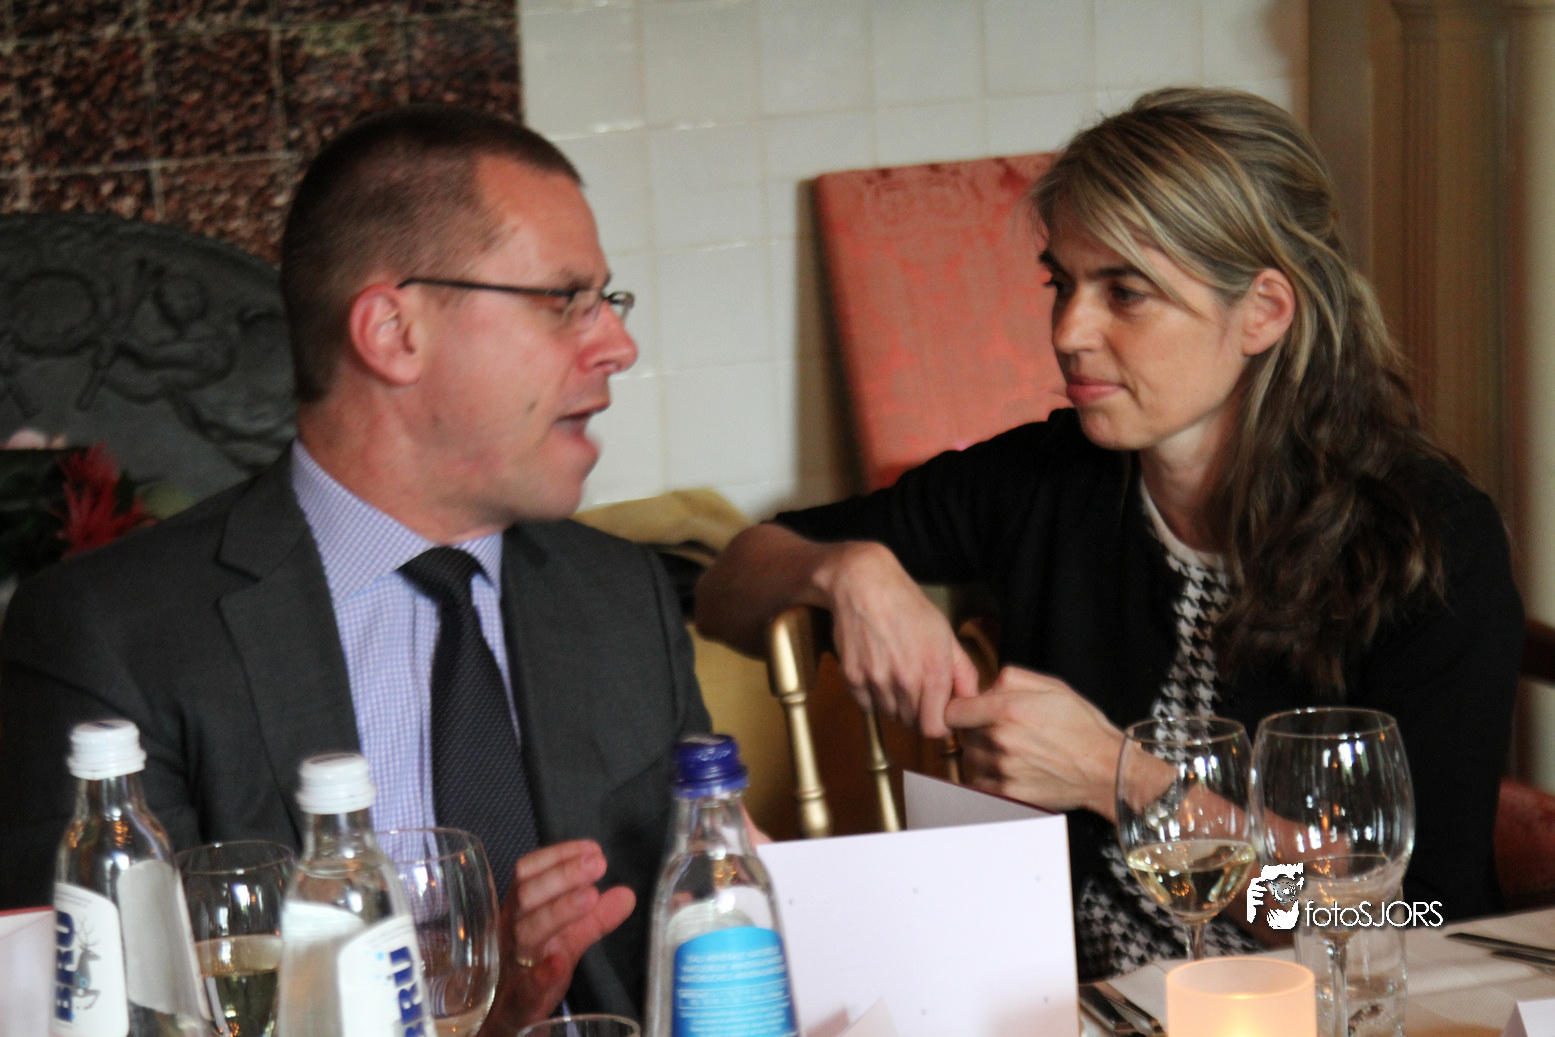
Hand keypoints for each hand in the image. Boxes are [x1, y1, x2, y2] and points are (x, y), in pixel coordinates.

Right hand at [480, 840, 635, 1034]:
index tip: (591, 848)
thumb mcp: (566, 935)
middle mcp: (511, 931)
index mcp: (519, 909)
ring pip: (526, 932)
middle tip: (598, 864)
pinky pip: (525, 985)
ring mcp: (513, 964)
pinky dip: (542, 972)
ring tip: (590, 897)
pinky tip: (559, 961)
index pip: (527, 871)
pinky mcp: (520, 1000)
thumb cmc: (534, 964)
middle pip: (526, 895)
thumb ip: (596, 916)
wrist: (507, 1016)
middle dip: (562, 876)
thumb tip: (627, 893)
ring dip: (558, 911)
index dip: (558, 855)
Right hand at [819, 541, 980, 736]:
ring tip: (895, 675)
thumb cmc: (908, 606)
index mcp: (934, 671)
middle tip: (915, 690)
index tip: (937, 713)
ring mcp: (876, 680)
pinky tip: (877, 671)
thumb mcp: (945, 634)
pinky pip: (866, 705)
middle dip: (917, 714)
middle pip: (912, 724)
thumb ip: (963, 672)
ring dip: (894, 704)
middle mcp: (905, 680)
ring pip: (889, 715)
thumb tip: (970, 700)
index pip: (935, 728)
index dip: (938, 724)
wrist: (865, 585)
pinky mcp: (852, 677)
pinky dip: (872, 696)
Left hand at [944, 667, 1123, 817]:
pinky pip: (980, 784)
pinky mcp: (1008, 794)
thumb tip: (984, 687)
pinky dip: (989, 778)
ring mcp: (1003, 769)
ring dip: (983, 755)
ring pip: (971, 759)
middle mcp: (1001, 740)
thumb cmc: (1082, 726)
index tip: (970, 712)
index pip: (953, 711)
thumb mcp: (1052, 686)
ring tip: (1011, 751)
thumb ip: (1010, 678)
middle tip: (1003, 731)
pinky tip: (1011, 770)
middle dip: (977, 730)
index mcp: (1008, 709)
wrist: (1106, 769)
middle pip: (963, 735)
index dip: (960, 709)